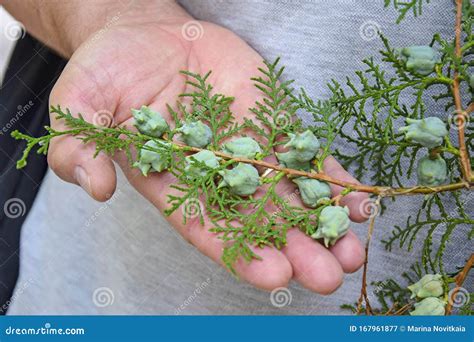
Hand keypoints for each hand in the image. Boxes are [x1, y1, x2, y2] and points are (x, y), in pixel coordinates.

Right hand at [39, 1, 366, 292]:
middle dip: (295, 249)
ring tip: (354, 251)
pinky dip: (331, 177)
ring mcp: (246, 149)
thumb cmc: (107, 71)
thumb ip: (82, 148)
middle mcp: (214, 175)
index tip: (274, 275)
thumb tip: (95, 187)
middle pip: (258, 220)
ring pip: (289, 194)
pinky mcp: (268, 121)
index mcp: (172, 183)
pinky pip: (303, 153)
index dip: (240, 252)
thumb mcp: (79, 104)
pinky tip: (357, 200)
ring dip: (324, 223)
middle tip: (327, 276)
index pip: (207, 227)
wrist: (144, 34)